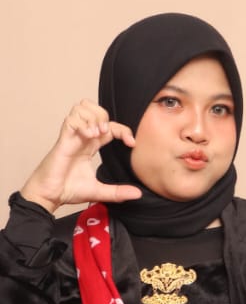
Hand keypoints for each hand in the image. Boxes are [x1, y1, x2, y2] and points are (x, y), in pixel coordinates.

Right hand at [20, 100, 141, 213]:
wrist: (50, 196)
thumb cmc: (68, 189)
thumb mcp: (99, 191)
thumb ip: (118, 192)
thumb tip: (138, 194)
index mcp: (91, 146)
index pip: (110, 126)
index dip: (123, 130)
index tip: (132, 144)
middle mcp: (82, 137)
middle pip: (95, 109)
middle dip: (105, 116)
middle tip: (106, 133)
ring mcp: (72, 137)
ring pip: (82, 108)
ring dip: (93, 117)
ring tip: (96, 134)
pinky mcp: (63, 140)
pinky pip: (72, 120)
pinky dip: (83, 124)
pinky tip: (88, 136)